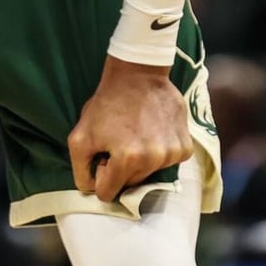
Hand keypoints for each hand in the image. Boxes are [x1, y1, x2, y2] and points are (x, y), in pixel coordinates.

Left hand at [67, 56, 192, 202]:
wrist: (138, 73)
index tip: (103, 156)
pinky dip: (159, 153)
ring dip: (141, 160)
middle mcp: (154, 160)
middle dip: (121, 168)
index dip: (101, 175)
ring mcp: (172, 154)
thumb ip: (80, 170)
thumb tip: (93, 190)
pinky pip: (167, 163)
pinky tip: (152, 132)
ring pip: (149, 174)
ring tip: (136, 134)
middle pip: (130, 184)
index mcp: (127, 159)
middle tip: (118, 141)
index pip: (108, 193)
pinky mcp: (185, 147)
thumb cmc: (107, 103)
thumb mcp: (80, 135)